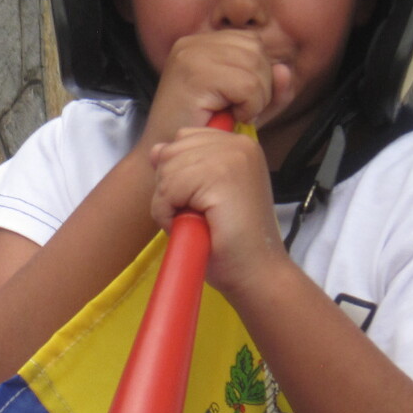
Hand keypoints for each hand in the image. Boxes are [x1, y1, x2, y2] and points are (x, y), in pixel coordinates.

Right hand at [141, 31, 293, 148]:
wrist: (171, 159)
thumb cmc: (206, 134)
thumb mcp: (246, 107)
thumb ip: (272, 89)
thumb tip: (284, 69)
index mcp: (201, 43)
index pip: (252, 41)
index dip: (257, 73)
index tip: (237, 100)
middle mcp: (192, 43)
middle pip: (256, 49)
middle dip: (260, 85)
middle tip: (236, 111)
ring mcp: (191, 55)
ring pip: (255, 66)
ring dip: (255, 99)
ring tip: (232, 114)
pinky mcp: (195, 74)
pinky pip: (248, 85)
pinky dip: (249, 107)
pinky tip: (229, 119)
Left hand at [149, 127, 291, 298]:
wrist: (257, 273)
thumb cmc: (230, 242)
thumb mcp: (201, 195)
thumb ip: (181, 167)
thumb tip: (155, 150)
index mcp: (237, 144)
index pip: (183, 139)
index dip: (179, 174)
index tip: (202, 201)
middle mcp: (238, 143)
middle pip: (170, 152)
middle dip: (171, 188)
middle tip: (200, 215)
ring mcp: (231, 157)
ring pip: (166, 171)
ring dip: (170, 204)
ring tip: (199, 222)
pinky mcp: (221, 176)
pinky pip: (168, 190)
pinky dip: (169, 214)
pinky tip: (195, 226)